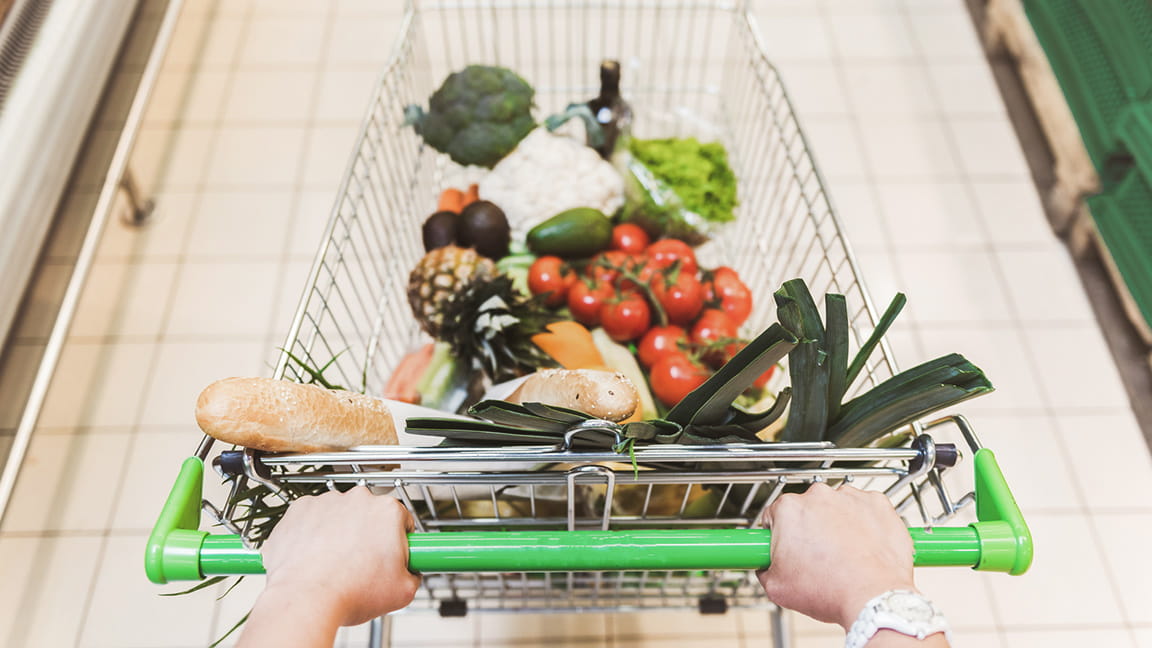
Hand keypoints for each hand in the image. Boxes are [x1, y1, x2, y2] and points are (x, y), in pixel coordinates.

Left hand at [261, 486, 420, 625]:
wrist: (304, 600)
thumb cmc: (349, 593)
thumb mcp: (403, 592)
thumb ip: (414, 575)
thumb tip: (410, 573)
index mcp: (388, 511)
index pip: (402, 519)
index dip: (398, 540)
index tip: (390, 553)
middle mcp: (358, 499)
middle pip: (370, 515)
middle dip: (368, 535)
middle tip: (363, 565)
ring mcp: (327, 502)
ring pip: (340, 515)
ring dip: (340, 533)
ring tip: (335, 565)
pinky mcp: (300, 510)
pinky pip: (312, 518)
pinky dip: (314, 533)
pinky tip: (315, 557)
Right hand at [756, 483, 915, 628]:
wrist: (874, 598)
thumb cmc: (830, 591)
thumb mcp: (776, 588)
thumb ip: (764, 569)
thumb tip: (766, 567)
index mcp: (789, 509)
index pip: (775, 515)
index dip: (779, 534)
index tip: (788, 547)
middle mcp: (818, 495)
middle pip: (807, 509)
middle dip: (810, 528)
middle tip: (817, 557)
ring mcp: (850, 497)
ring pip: (836, 507)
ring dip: (837, 524)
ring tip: (844, 555)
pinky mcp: (877, 504)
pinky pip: (865, 509)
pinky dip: (865, 523)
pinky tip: (863, 546)